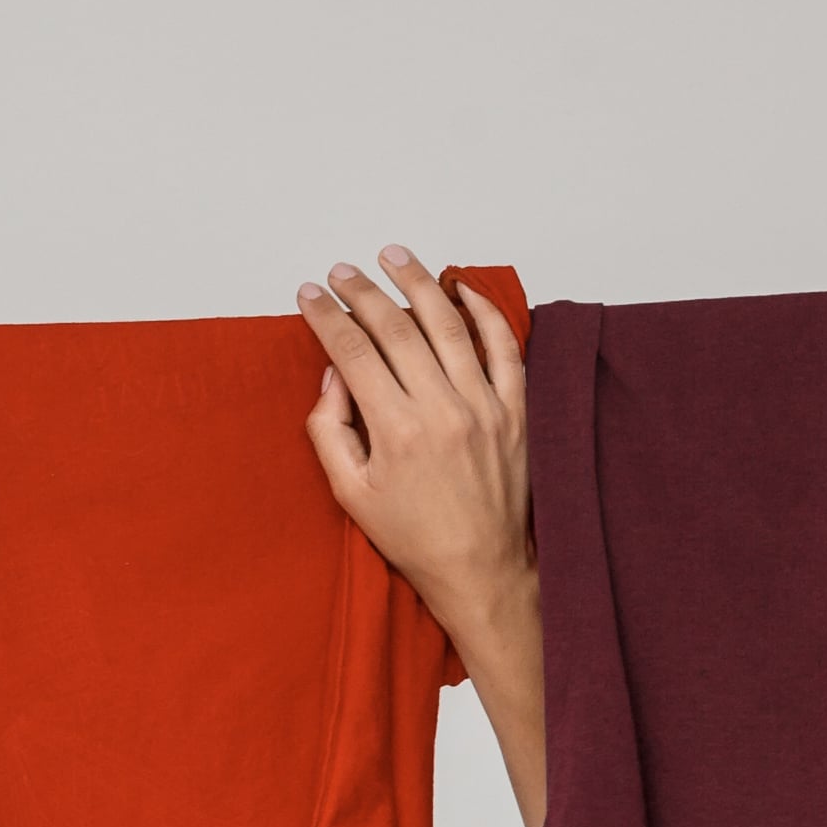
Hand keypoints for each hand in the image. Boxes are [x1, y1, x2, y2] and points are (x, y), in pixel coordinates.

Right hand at [297, 249, 531, 637]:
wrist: (480, 568)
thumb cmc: (414, 537)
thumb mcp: (350, 493)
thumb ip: (330, 430)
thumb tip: (333, 375)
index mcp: (396, 431)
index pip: (353, 352)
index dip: (326, 317)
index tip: (310, 295)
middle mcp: (442, 410)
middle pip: (396, 329)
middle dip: (362, 293)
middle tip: (342, 272)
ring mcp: (484, 406)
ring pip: (448, 325)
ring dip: (418, 284)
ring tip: (394, 258)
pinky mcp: (515, 410)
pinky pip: (504, 346)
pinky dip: (485, 311)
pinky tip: (462, 288)